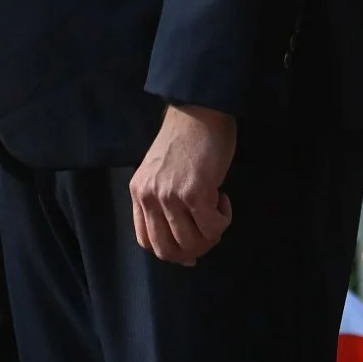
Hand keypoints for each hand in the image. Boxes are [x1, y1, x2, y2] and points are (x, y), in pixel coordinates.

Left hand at [130, 103, 236, 265]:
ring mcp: (170, 197)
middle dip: (193, 252)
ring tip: (217, 210)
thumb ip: (164, 202)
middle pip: (167, 250)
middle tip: (210, 234)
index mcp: (138, 192)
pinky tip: (224, 201)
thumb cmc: (186, 138)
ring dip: (211, 235)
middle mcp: (149, 197)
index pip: (146, 241)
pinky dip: (223, 221)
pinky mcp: (194, 193)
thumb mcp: (162, 172)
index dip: (171, 252)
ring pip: (191, 243)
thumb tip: (186, 243)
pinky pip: (212, 227)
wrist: (199, 109)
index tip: (191, 250)